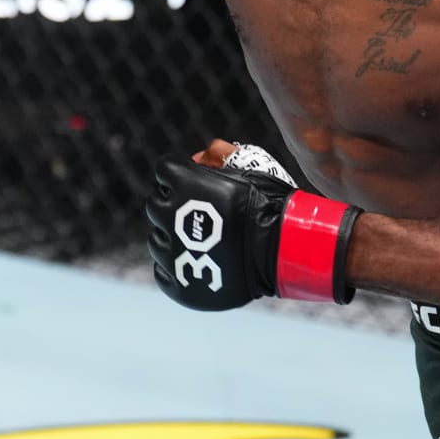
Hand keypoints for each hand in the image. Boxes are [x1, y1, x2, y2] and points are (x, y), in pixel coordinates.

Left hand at [146, 140, 360, 311]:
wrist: (283, 251)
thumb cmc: (270, 205)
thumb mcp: (250, 166)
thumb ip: (222, 154)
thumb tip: (203, 155)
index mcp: (182, 181)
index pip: (164, 170)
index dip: (180, 174)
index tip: (194, 182)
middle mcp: (168, 214)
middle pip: (156, 204)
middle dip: (173, 205)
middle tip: (199, 213)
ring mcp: (171, 252)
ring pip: (157, 239)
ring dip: (172, 236)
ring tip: (201, 241)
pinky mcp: (179, 284)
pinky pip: (162, 272)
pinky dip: (175, 268)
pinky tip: (197, 263)